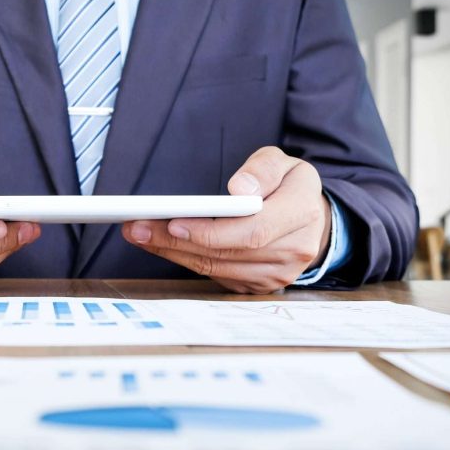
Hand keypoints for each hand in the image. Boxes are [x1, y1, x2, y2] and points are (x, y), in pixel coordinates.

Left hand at [122, 146, 330, 293]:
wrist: (311, 220)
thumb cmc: (289, 186)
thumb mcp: (284, 162)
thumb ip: (263, 169)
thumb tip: (239, 188)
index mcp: (301, 212)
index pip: (252, 230)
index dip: (210, 231)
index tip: (174, 222)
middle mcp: (294, 250)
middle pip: (227, 252)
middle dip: (177, 241)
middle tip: (138, 227)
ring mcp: (278, 274)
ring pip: (217, 267)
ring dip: (173, 253)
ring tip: (140, 234)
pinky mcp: (259, 286)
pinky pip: (216, 276)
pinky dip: (186, 261)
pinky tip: (161, 246)